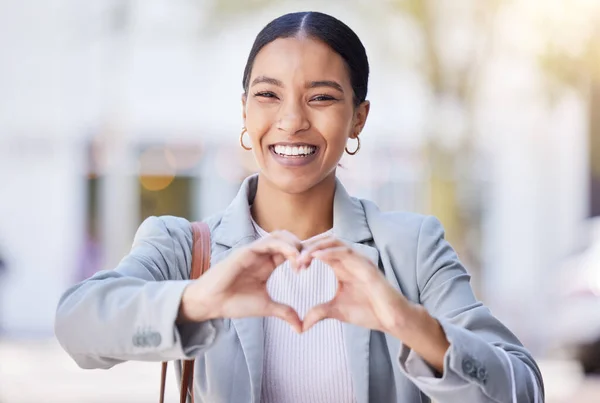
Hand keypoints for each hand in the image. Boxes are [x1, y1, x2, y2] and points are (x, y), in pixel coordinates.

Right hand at [179, 231, 303, 332]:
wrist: (212, 304)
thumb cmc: (234, 303)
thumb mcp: (266, 307)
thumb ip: (284, 312)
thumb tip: (301, 327)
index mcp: (268, 263)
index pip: (291, 250)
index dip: (304, 255)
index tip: (311, 269)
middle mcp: (263, 254)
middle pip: (288, 238)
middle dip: (302, 247)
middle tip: (309, 264)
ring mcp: (254, 251)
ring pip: (280, 235)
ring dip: (295, 244)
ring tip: (302, 262)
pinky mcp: (246, 251)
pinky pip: (268, 242)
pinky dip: (284, 246)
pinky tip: (293, 259)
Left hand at [297, 236, 414, 332]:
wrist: (391, 319)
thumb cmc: (368, 311)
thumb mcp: (336, 311)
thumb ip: (318, 313)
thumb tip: (300, 326)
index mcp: (341, 266)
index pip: (320, 250)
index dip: (304, 253)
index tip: (291, 265)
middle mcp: (350, 259)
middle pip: (324, 241)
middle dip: (307, 247)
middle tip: (291, 259)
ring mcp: (359, 260)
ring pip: (334, 242)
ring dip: (316, 247)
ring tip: (301, 257)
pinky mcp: (367, 265)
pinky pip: (346, 252)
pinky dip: (330, 252)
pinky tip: (316, 256)